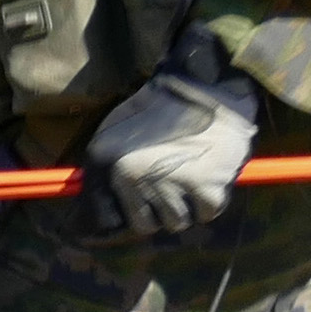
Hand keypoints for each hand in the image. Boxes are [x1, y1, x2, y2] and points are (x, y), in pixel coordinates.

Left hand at [77, 37, 260, 235]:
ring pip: (178, 222)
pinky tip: (208, 175)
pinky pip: (207, 213)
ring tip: (190, 177)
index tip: (148, 202)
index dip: (138, 211)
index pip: (121, 220)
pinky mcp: (209, 190)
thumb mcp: (114, 132)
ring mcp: (176, 188)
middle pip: (150, 225)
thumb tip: (101, 214)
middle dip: (160, 210)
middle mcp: (143, 182)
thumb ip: (104, 170)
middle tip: (172, 185)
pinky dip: (209, 200)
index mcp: (118, 169)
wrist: (204, 86)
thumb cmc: (158, 107)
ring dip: (185, 205)